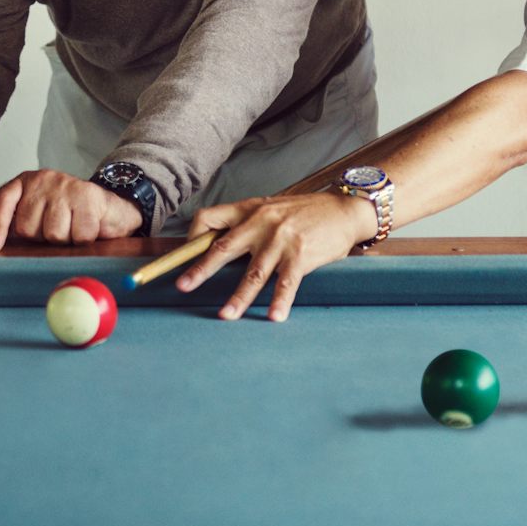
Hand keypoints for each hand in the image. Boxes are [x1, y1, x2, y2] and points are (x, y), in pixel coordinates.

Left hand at [0, 169, 142, 251]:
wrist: (105, 205)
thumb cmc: (62, 213)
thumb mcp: (27, 216)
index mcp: (22, 184)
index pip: (0, 202)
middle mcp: (42, 179)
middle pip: (28, 227)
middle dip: (41, 239)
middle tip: (54, 231)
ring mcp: (65, 185)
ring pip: (54, 233)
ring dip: (65, 241)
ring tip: (72, 229)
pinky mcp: (89, 196)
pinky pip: (79, 234)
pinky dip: (84, 240)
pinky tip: (87, 229)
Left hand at [174, 192, 377, 321]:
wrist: (342, 210)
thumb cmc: (304, 213)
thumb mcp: (270, 209)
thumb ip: (247, 224)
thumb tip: (217, 245)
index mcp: (249, 209)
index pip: (209, 218)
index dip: (193, 237)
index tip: (184, 255)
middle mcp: (261, 222)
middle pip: (223, 248)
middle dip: (201, 269)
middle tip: (183, 286)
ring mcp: (281, 239)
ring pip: (253, 273)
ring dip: (238, 297)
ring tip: (226, 315)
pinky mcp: (301, 254)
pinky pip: (286, 283)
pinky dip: (279, 301)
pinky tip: (273, 316)